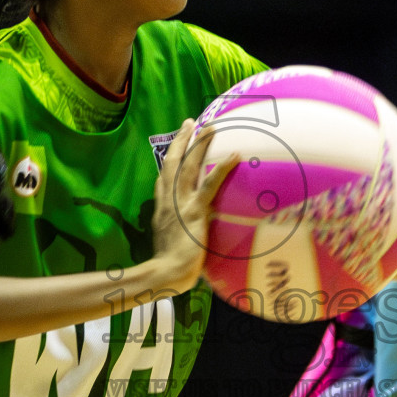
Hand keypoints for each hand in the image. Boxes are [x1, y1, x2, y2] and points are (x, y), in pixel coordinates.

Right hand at [152, 119, 238, 293]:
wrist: (164, 273)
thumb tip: (185, 241)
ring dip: (200, 144)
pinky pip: (210, 185)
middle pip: (172, 163)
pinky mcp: (195, 211)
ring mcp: (180, 204)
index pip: (162, 181)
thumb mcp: (167, 247)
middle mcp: (168, 201)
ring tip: (211, 126)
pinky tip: (235, 154)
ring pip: (188, 166)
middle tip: (189, 123)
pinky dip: (222, 168)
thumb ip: (175, 238)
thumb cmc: (168, 269)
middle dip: (180, 141)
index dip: (168, 164)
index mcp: (161, 210)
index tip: (173, 151)